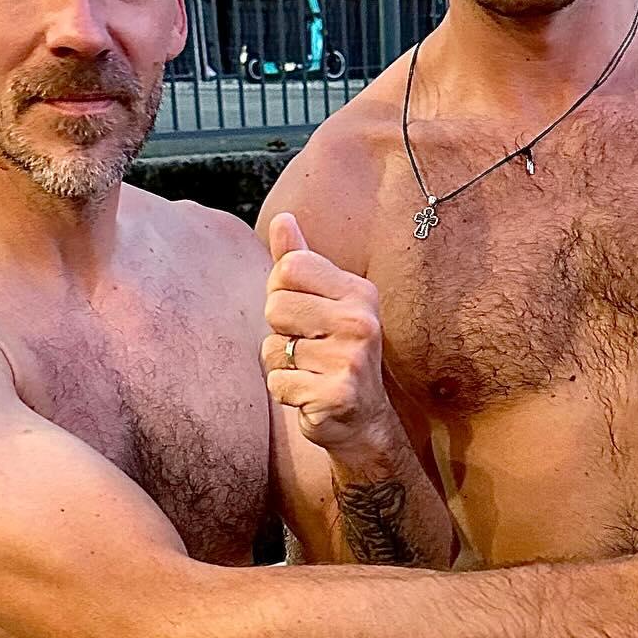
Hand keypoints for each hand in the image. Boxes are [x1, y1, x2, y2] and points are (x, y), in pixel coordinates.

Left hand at [263, 212, 391, 457]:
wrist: (364, 420)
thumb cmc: (336, 353)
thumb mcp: (324, 302)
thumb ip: (301, 260)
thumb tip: (283, 218)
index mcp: (358, 292)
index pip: (288, 268)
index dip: (280, 292)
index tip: (302, 313)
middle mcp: (361, 321)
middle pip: (275, 308)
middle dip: (280, 331)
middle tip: (309, 347)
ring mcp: (351, 359)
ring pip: (274, 349)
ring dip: (283, 365)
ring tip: (311, 371)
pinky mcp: (337, 394)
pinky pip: (278, 383)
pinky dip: (286, 392)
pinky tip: (311, 394)